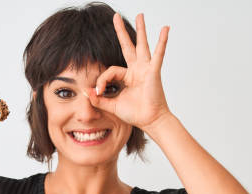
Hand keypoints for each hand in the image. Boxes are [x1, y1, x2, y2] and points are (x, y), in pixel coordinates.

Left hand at [87, 13, 172, 132]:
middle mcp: (137, 70)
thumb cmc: (135, 114)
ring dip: (141, 30)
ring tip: (140, 15)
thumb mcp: (112, 105)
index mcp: (127, 77)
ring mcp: (146, 69)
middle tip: (115, 16)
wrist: (149, 121)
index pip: (110, 71)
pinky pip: (158, 54)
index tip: (98, 91)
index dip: (102, 80)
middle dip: (121, 32)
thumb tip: (86, 91)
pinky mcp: (154, 71)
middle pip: (127, 47)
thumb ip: (99, 99)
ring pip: (142, 45)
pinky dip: (162, 42)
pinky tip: (165, 29)